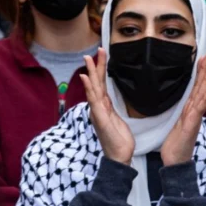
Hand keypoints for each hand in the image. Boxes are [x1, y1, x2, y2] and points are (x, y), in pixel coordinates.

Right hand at [80, 49, 134, 164]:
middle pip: (97, 82)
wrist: (119, 156)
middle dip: (96, 65)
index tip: (102, 54)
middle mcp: (98, 106)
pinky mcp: (99, 117)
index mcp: (103, 105)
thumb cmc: (119, 140)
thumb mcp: (117, 120)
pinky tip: (86, 78)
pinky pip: (94, 100)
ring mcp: (97, 111)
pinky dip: (89, 88)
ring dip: (91, 72)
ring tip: (88, 58)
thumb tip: (108, 100)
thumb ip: (111, 108)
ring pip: (94, 88)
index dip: (101, 68)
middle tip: (97, 49)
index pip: (102, 83)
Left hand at [160, 53, 205, 165]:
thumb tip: (188, 101)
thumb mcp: (179, 123)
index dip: (200, 71)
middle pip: (202, 86)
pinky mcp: (192, 125)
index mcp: (190, 108)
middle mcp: (194, 110)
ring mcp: (195, 117)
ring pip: (202, 95)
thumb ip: (185, 111)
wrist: (175, 161)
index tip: (204, 56)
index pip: (196, 86)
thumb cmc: (176, 143)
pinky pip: (199, 109)